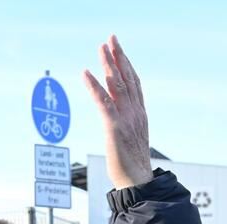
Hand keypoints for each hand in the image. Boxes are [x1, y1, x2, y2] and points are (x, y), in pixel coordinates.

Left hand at [83, 35, 152, 188]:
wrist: (137, 181)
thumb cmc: (130, 163)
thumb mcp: (131, 137)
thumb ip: (127, 123)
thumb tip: (119, 116)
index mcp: (140, 113)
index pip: (134, 83)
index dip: (126, 64)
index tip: (119, 49)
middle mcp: (135, 112)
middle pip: (126, 78)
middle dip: (118, 57)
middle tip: (111, 39)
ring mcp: (126, 118)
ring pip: (117, 85)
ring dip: (108, 65)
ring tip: (102, 48)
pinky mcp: (114, 127)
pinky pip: (103, 102)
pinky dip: (94, 86)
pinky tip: (86, 73)